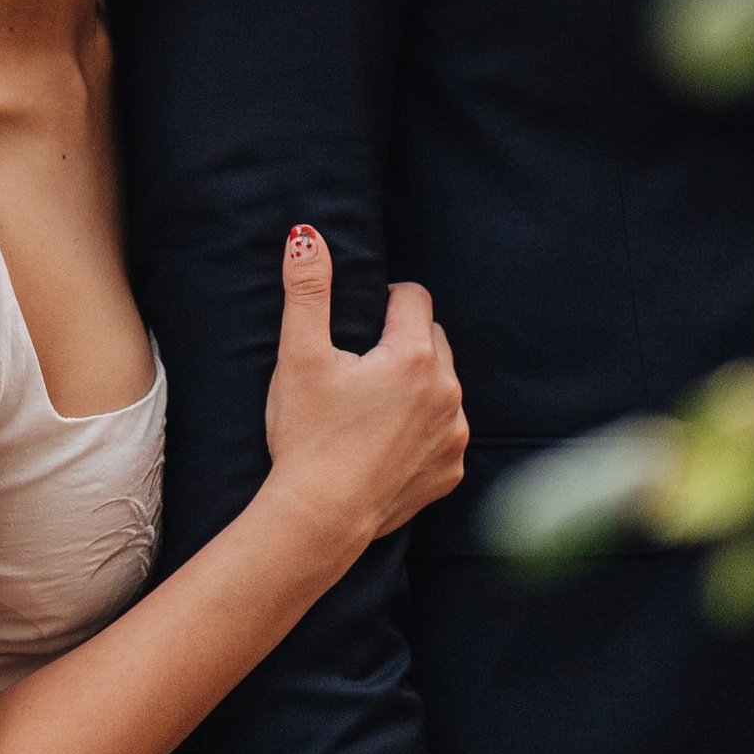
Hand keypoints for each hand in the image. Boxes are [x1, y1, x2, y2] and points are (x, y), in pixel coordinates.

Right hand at [262, 227, 467, 558]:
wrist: (318, 518)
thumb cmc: (306, 435)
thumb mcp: (299, 356)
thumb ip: (307, 289)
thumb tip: (307, 235)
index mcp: (415, 355)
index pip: (413, 297)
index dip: (383, 304)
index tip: (357, 330)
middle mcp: (448, 391)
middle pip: (432, 338)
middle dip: (402, 342)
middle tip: (359, 369)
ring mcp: (454, 434)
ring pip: (442, 385)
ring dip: (417, 384)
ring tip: (371, 406)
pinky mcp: (451, 470)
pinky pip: (444, 431)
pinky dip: (422, 429)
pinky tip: (384, 442)